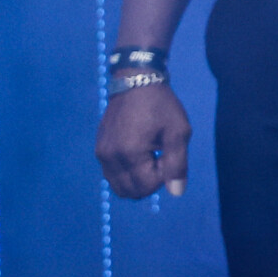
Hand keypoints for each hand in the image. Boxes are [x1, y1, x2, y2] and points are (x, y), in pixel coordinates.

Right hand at [96, 82, 193, 199]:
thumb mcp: (178, 132)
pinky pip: (112, 175)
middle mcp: (110, 157)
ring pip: (119, 187)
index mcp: (130, 153)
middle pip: (131, 191)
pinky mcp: (99, 150)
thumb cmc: (162, 106)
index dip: (164, 176)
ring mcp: (101, 154)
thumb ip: (177, 164)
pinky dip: (127, 173)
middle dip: (150, 181)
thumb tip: (176, 192)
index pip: (148, 186)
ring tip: (150, 155)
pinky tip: (139, 153)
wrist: (135, 83)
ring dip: (138, 179)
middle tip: (159, 156)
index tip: (167, 153)